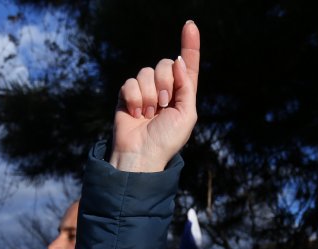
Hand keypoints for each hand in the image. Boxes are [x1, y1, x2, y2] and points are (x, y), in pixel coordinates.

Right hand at [109, 20, 199, 171]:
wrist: (141, 154)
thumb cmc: (166, 140)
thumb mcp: (187, 114)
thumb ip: (186, 86)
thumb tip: (177, 60)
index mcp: (182, 94)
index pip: (187, 65)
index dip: (190, 45)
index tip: (190, 25)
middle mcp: (164, 89)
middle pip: (165, 64)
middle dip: (165, 83)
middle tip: (162, 105)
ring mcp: (145, 91)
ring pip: (146, 72)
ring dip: (148, 95)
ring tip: (148, 114)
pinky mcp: (127, 95)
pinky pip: (130, 82)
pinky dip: (134, 98)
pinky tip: (135, 113)